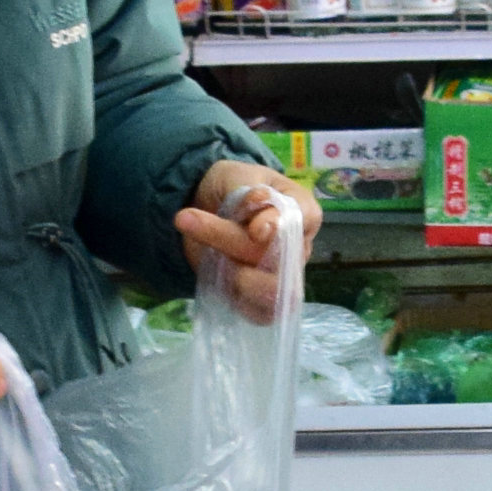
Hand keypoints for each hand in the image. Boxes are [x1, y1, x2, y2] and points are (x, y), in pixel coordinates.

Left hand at [175, 159, 321, 321]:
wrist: (205, 207)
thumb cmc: (230, 186)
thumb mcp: (234, 176)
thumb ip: (248, 193)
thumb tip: (262, 210)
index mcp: (301, 210)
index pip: (306, 220)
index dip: (280, 227)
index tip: (255, 228)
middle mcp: (299, 247)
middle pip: (281, 258)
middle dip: (233, 242)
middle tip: (186, 217)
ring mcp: (284, 278)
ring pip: (275, 293)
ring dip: (236, 277)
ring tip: (207, 256)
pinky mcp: (262, 301)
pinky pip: (261, 314)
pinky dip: (236, 300)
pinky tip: (216, 276)